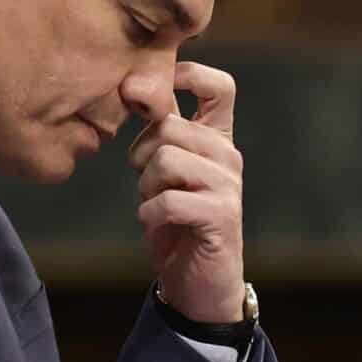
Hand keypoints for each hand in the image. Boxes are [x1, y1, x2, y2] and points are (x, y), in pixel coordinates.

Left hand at [127, 62, 244, 322]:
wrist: (198, 285)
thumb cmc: (176, 224)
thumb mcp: (164, 171)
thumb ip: (158, 131)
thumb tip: (132, 85)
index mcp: (216, 138)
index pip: (219, 86)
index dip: (188, 76)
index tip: (155, 98)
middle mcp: (228, 155)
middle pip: (169, 126)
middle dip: (142, 156)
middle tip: (149, 185)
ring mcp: (228, 185)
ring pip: (166, 159)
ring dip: (147, 188)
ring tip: (157, 206)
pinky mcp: (221, 215)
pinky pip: (167, 200)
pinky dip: (150, 215)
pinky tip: (159, 225)